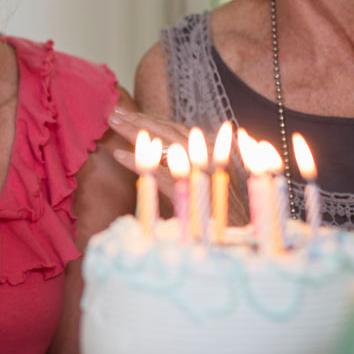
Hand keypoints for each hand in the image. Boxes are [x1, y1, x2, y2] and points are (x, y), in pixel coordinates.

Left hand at [108, 107, 250, 225]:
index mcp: (210, 155)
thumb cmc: (219, 216)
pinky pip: (159, 174)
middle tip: (114, 112)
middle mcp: (207, 159)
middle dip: (140, 120)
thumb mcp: (204, 185)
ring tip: (113, 123)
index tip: (130, 112)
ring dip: (136, 133)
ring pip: (165, 147)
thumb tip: (165, 155)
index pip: (177, 130)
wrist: (240, 241)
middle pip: (169, 133)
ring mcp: (200, 175)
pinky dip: (138, 162)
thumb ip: (187, 168)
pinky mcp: (191, 195)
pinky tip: (118, 155)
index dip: (153, 120)